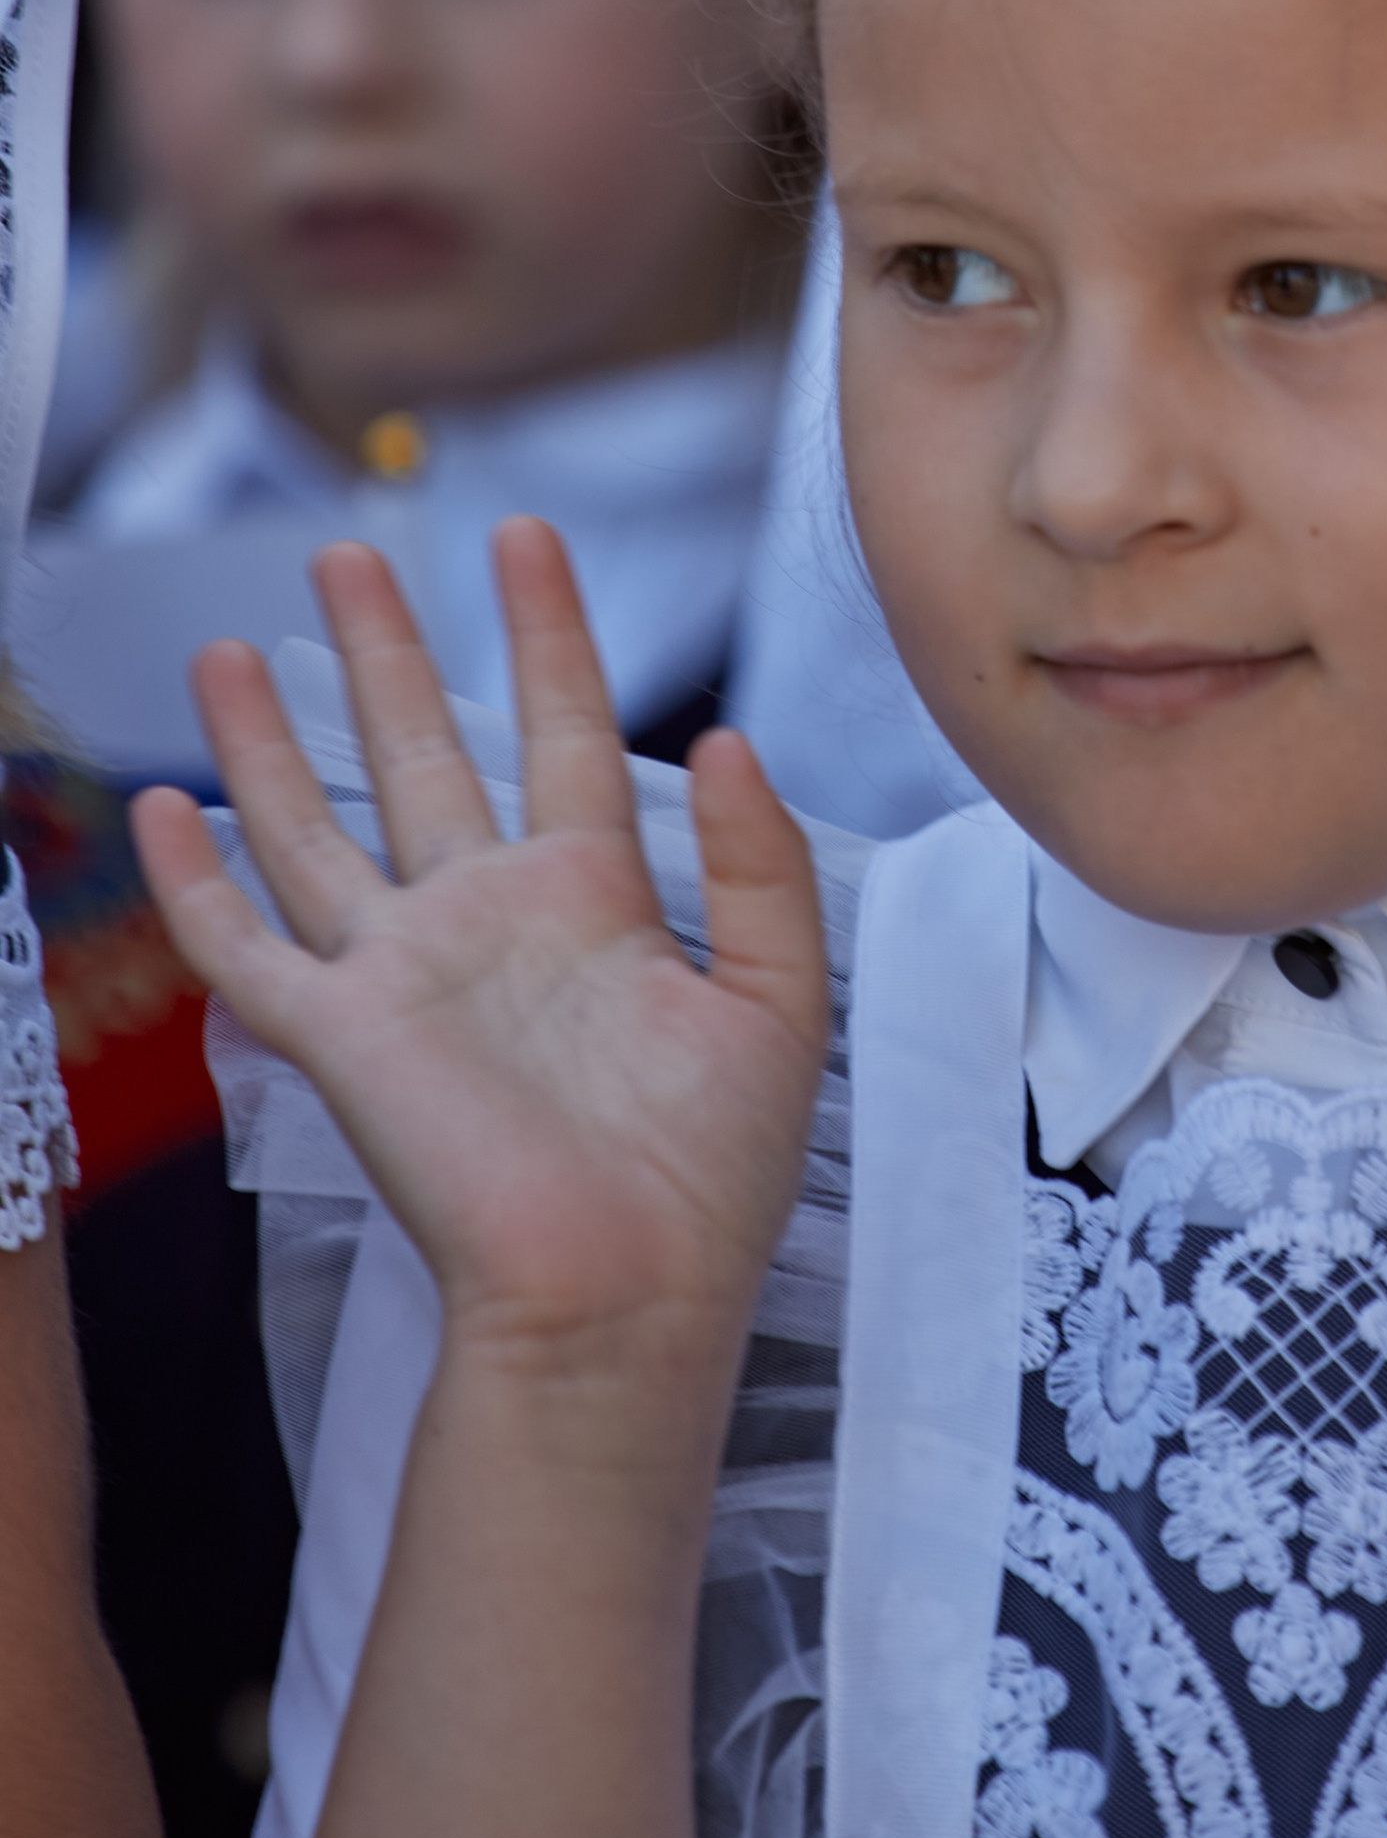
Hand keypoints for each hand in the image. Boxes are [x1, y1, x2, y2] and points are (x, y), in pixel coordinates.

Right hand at [132, 522, 829, 1386]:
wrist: (626, 1300)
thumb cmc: (709, 1182)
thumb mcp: (778, 1002)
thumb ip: (759, 866)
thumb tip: (725, 737)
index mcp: (594, 905)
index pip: (564, 731)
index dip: (548, 632)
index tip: (525, 537)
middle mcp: (488, 922)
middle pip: (423, 752)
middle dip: (382, 651)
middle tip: (348, 554)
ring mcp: (404, 975)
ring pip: (317, 828)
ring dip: (269, 740)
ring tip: (225, 645)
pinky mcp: (340, 1038)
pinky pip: (246, 948)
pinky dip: (195, 881)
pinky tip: (158, 808)